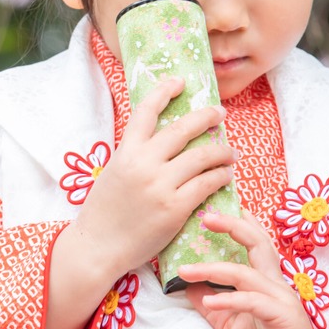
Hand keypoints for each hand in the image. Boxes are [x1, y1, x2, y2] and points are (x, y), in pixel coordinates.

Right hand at [70, 75, 234, 275]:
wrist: (98, 246)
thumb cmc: (104, 211)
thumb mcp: (113, 172)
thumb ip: (135, 155)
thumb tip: (162, 141)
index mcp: (125, 151)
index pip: (146, 111)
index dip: (164, 90)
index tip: (179, 81)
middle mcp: (143, 163)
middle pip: (183, 129)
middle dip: (206, 116)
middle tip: (219, 112)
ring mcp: (161, 185)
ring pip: (203, 157)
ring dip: (222, 151)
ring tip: (229, 151)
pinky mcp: (175, 208)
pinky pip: (207, 184)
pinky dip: (221, 176)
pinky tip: (225, 175)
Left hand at [177, 210, 328, 328]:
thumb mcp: (230, 323)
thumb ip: (212, 303)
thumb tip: (185, 283)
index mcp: (266, 281)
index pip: (254, 243)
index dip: (237, 223)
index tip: (213, 208)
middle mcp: (276, 284)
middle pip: (257, 243)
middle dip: (232, 225)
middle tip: (205, 216)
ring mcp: (282, 300)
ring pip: (246, 273)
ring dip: (213, 269)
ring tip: (185, 271)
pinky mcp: (283, 318)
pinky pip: (252, 302)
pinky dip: (229, 299)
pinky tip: (209, 301)